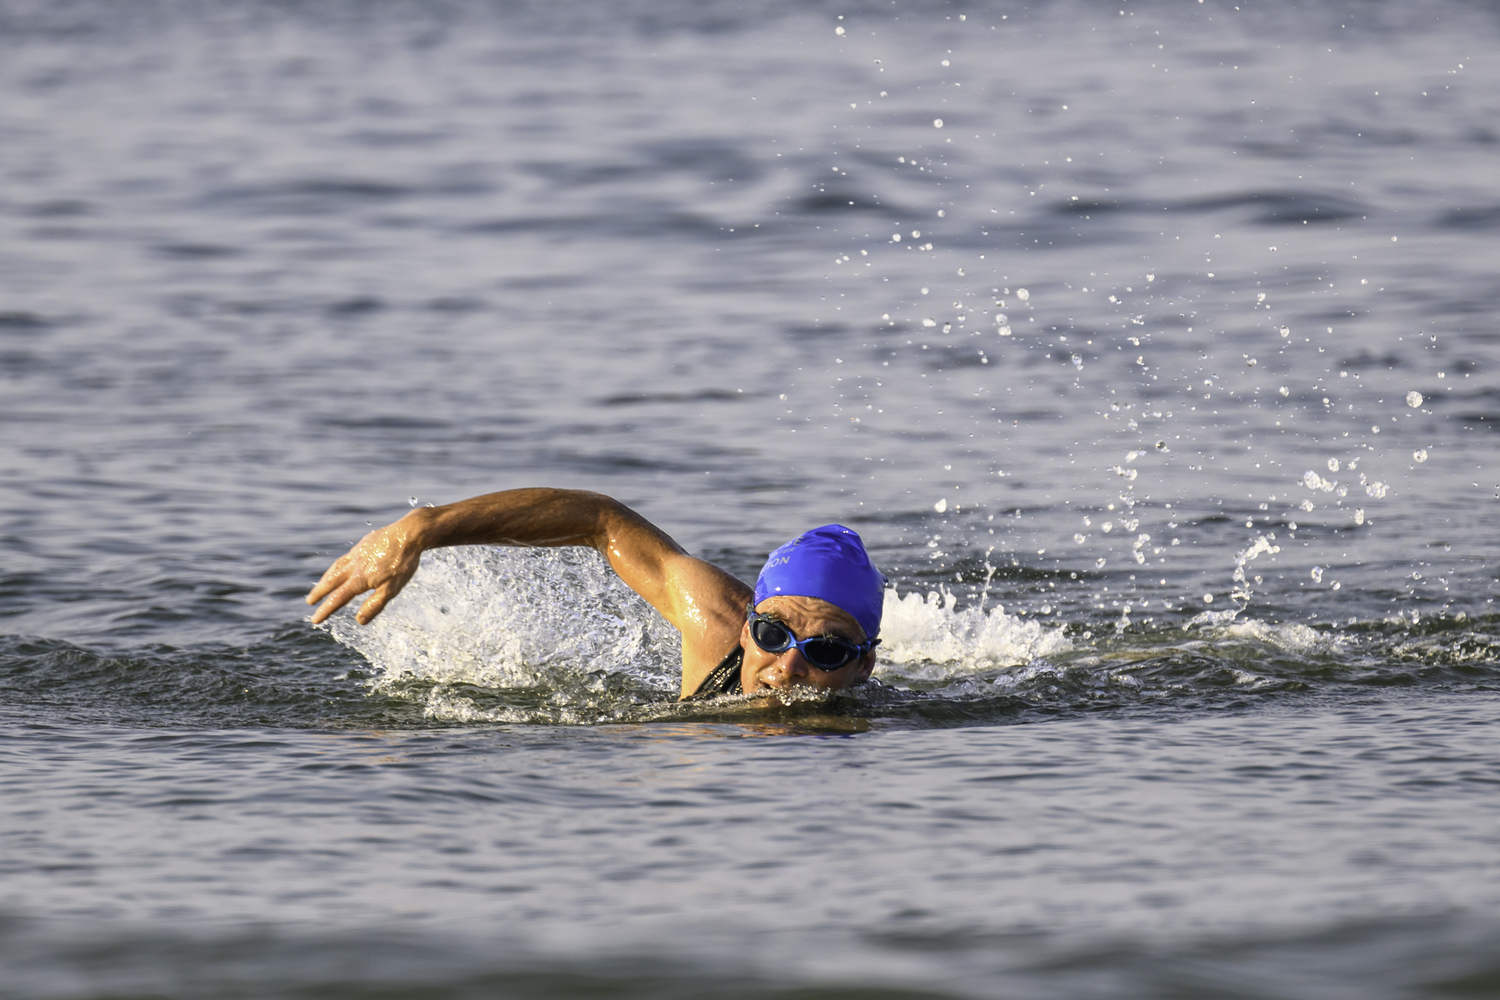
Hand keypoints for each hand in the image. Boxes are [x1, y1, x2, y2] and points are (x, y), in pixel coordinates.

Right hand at [305, 513, 425, 624]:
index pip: (338, 598)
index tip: (315, 620)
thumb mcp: (392, 589)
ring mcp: (358, 553)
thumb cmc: (403, 563)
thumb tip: (359, 621)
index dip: (325, 610)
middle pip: (331, 581)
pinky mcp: (364, 543)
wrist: (409, 533)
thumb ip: (374, 605)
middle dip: (319, 592)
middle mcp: (354, 565)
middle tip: (310, 601)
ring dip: (326, 577)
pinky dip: (339, 564)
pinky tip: (342, 566)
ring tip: (321, 584)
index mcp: (360, 579)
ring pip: (337, 567)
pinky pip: (346, 557)